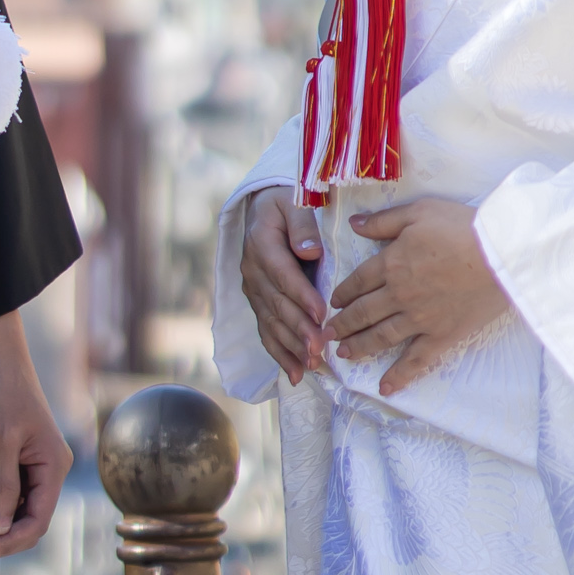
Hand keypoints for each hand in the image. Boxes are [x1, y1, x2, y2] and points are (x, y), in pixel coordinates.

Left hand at [0, 311, 70, 551]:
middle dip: (6, 533)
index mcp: (54, 464)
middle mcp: (50, 465)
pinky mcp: (23, 451)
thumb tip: (1, 528)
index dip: (12, 540)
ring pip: (22, 504)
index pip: (38, 521)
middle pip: (32, 517)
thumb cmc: (1, 387)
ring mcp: (37, 459)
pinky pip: (14, 487)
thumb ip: (3, 486)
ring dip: (1, 516)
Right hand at [241, 188, 325, 385]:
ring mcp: (253, 289)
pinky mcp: (257, 303)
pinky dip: (280, 354)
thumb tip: (309, 250)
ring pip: (272, 323)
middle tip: (320, 349)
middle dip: (299, 329)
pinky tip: (295, 374)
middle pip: (277, 304)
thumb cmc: (287, 203)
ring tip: (312, 365)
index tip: (321, 313)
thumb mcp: (294, 200)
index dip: (301, 295)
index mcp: (261, 243)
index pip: (283, 274)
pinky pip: (267, 331)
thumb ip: (302, 223)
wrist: (263, 208)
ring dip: (292, 346)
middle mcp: (252, 270)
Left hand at [325, 197, 506, 397]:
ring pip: (381, 337)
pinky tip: (385, 387)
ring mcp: (419, 318)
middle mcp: (399, 294)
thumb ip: (383, 221)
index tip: (333, 303)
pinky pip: (416, 361)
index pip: (358, 281)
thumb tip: (353, 225)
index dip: (343, 293)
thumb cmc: (460, 227)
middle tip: (327, 334)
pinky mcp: (441, 336)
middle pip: (363, 312)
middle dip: (342, 324)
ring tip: (344, 354)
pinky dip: (399, 375)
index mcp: (391, 262)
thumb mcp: (418, 211)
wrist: (498, 254)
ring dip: (359, 346)